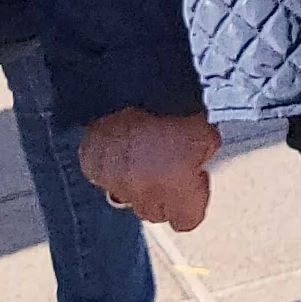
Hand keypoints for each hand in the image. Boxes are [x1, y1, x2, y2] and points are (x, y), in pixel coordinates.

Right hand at [78, 108, 219, 232]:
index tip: (194, 189)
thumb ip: (203, 163)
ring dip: (138, 182)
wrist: (133, 80)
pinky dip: (114, 167)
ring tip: (146, 152)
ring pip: (129, 197)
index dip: (192, 204)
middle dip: (165, 195)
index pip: (186, 221)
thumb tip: (198, 169)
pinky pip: (106, 178)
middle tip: (170, 167)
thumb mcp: (207, 135)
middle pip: (156, 212)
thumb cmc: (174, 103)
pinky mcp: (93, 167)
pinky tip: (125, 146)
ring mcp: (114, 181)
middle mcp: (143, 190)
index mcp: (176, 185)